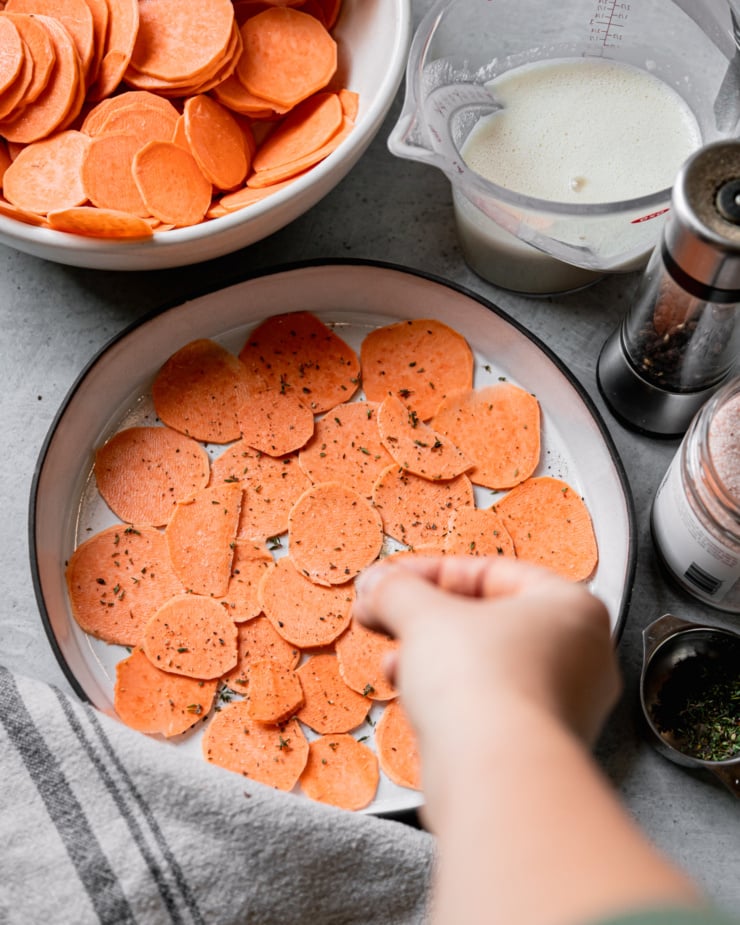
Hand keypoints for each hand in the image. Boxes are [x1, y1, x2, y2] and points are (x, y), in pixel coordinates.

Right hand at [354, 555, 619, 785]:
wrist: (495, 778)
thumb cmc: (482, 682)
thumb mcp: (424, 615)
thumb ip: (398, 591)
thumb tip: (377, 582)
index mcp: (571, 608)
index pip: (493, 572)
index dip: (431, 572)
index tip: (392, 579)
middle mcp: (580, 657)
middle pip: (487, 620)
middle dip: (426, 618)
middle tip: (385, 613)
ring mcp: (562, 707)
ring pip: (485, 666)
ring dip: (430, 656)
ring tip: (391, 658)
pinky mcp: (536, 748)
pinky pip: (487, 707)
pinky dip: (448, 696)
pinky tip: (409, 693)